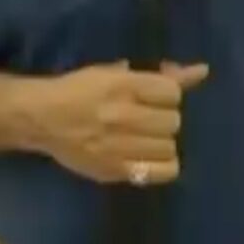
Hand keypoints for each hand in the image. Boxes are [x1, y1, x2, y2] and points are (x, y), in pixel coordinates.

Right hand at [27, 61, 209, 185]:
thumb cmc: (79, 90)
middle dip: (164, 118)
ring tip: (146, 139)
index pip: (172, 92)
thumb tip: (202, 71)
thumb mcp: (115, 74)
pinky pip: (161, 172)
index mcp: (122, 85)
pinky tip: (150, 157)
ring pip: (170, 147)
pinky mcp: (115, 170)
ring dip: (162, 142)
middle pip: (173, 121)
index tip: (154, 97)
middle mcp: (123, 115)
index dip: (167, 95)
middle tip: (149, 119)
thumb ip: (161, 76)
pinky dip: (163, 165)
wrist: (41, 119)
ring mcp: (119, 145)